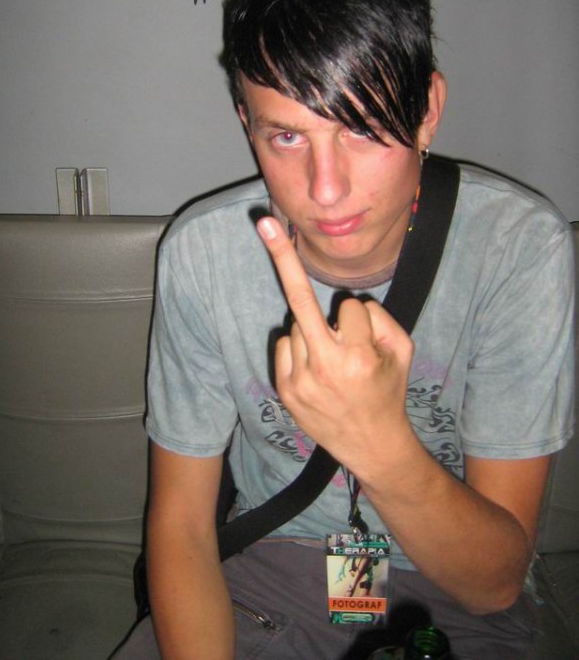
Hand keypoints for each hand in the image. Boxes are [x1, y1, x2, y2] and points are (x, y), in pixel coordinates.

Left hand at [256, 216, 413, 468]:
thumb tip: (345, 303)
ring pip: (297, 325)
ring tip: (332, 365)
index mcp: (357, 356)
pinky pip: (284, 344)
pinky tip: (315, 371)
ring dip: (312, 332)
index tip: (368, 339)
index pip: (350, 307)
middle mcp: (324, 366)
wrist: (371, 446)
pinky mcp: (284, 389)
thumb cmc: (389, 392)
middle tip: (264, 221)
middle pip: (301, 300)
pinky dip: (297, 348)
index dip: (362, 320)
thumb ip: (379, 318)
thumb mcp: (403, 352)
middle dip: (283, 257)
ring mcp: (299, 379)